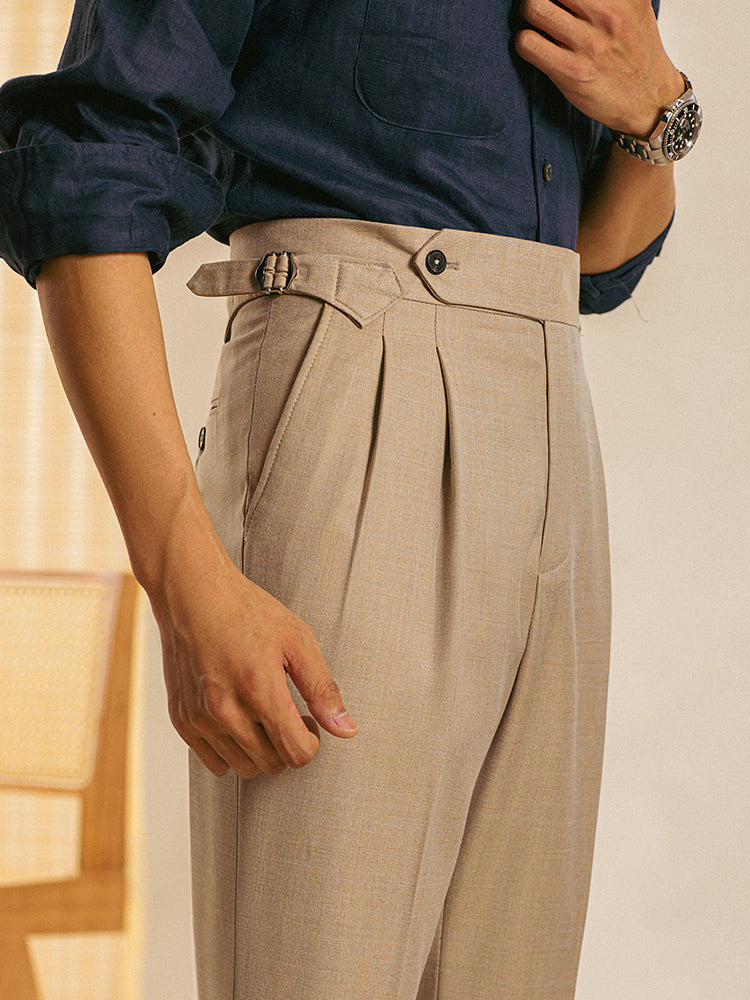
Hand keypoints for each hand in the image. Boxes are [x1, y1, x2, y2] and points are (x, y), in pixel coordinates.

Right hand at [152, 529, 357, 779]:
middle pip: (272, 764)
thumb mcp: (297, 640)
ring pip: (243, 767)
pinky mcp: (181, 719)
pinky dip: (231, 749)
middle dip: (287, 743)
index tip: (307, 720)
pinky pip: (213, 761)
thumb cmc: (246, 610)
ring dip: (260, 750)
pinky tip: (237, 718)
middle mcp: (226, 710)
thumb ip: (322, 689)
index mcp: (260, 689)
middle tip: (286, 712)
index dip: (311, 741)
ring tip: (260, 714)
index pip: (297, 753)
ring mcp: (200, 717)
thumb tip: (346, 728)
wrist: (192, 593)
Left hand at [515, 0, 684, 137]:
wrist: (650, 100)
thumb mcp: (635, 7)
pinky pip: (529, 44)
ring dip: (529, 14)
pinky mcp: (572, 72)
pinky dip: (524, 42)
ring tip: (538, 24)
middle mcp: (607, 14)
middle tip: (544, 6)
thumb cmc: (636, 54)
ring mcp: (589, 44)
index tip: (561, 1)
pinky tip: (536, 47)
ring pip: (535, 8)